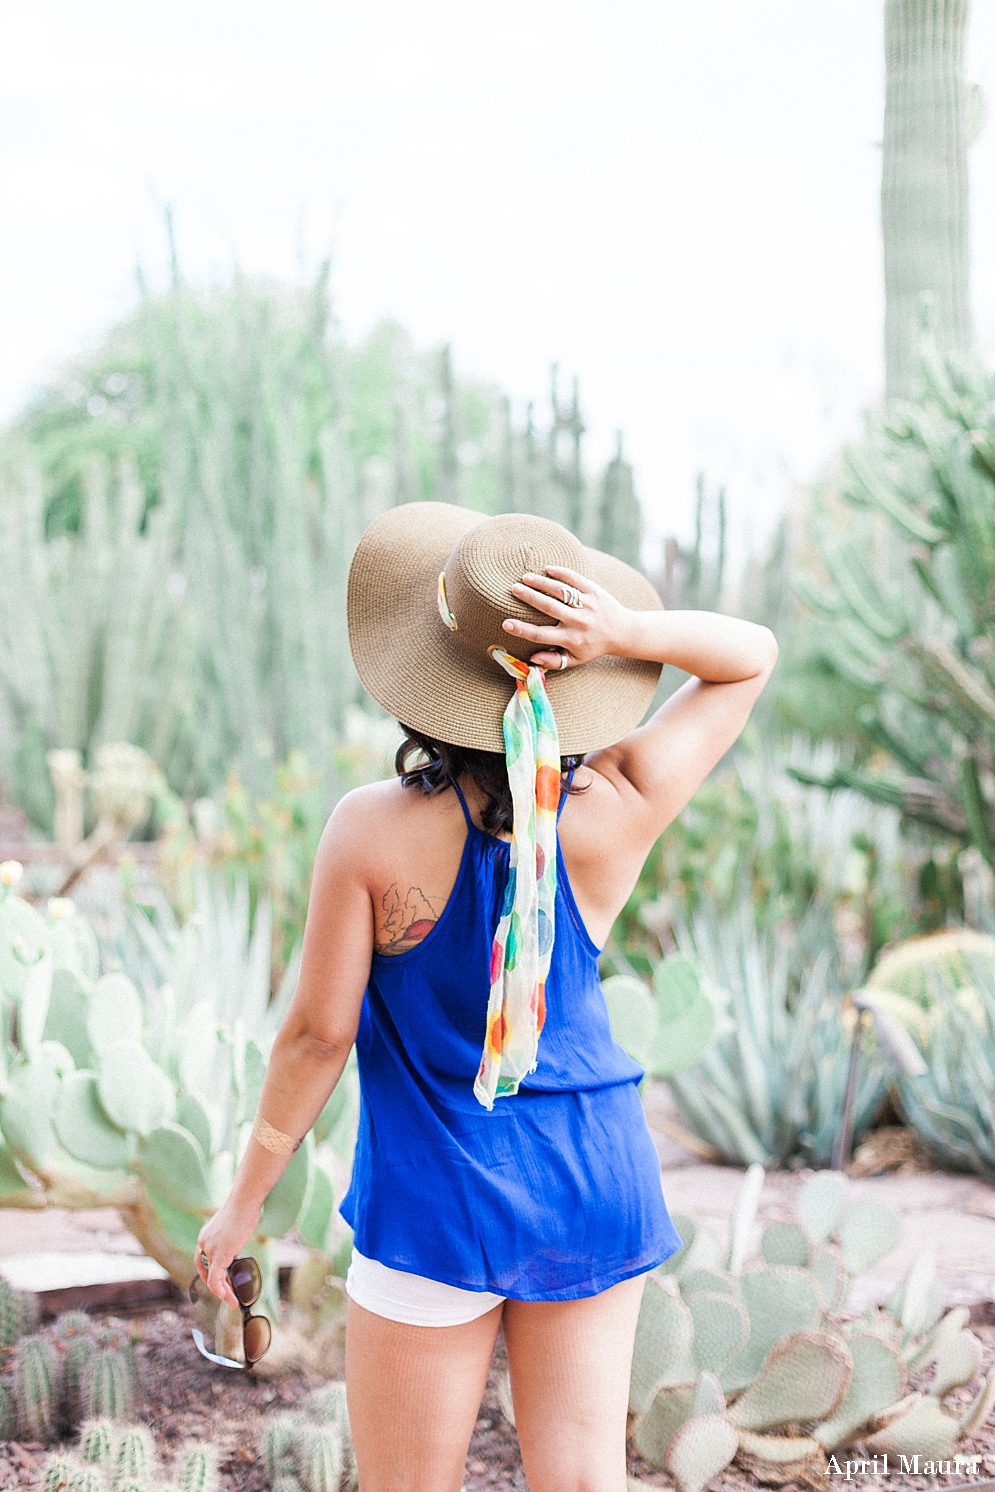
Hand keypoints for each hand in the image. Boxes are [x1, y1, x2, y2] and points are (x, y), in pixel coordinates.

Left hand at [195, 1198, 260, 1307]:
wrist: (244, 1201)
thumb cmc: (243, 1207)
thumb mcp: (233, 1223)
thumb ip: (231, 1234)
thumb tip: (239, 1236)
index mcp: (205, 1236)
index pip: (202, 1260)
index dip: (210, 1272)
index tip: (222, 1279)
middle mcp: (203, 1243)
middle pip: (206, 1271)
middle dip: (218, 1285)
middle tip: (228, 1295)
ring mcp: (210, 1249)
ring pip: (212, 1278)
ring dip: (222, 1292)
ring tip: (233, 1301)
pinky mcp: (219, 1255)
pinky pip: (215, 1279)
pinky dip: (221, 1290)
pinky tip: (228, 1297)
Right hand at [503, 566, 635, 670]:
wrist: (622, 632)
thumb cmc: (593, 647)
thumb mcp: (575, 659)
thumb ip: (554, 661)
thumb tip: (532, 658)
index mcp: (571, 640)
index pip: (541, 635)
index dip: (522, 630)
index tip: (506, 624)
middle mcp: (579, 622)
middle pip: (549, 608)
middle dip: (530, 597)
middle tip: (513, 589)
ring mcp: (587, 605)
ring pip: (561, 591)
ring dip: (542, 583)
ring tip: (525, 577)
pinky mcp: (595, 591)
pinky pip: (576, 579)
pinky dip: (561, 573)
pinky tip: (547, 569)